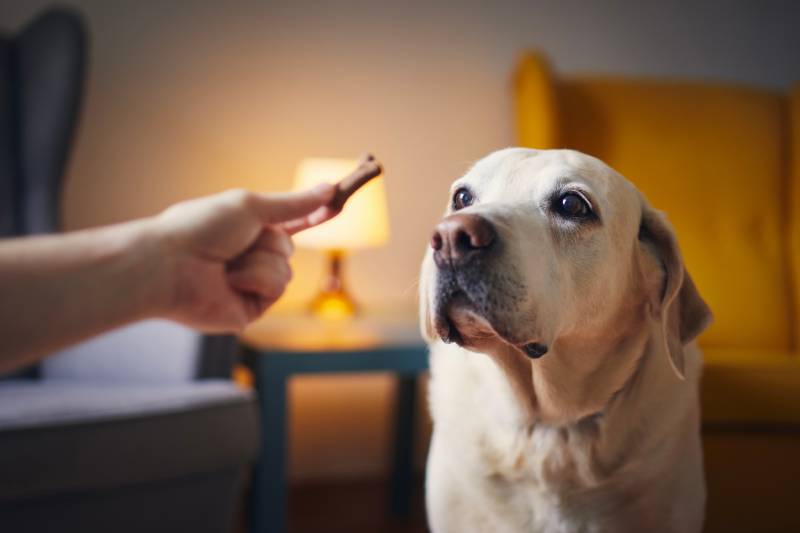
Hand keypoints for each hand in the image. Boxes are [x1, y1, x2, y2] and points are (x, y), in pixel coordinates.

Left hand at [152, 185, 335, 331]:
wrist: (171, 264)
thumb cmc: (200, 229)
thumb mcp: (251, 206)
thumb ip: (292, 204)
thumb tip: (329, 188)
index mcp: (245, 229)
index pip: (287, 223)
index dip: (311, 215)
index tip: (336, 204)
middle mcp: (248, 257)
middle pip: (288, 247)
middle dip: (271, 240)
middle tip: (240, 240)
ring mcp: (249, 284)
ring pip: (286, 270)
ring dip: (261, 260)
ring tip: (228, 263)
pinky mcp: (249, 309)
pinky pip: (276, 289)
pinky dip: (256, 279)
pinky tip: (230, 281)